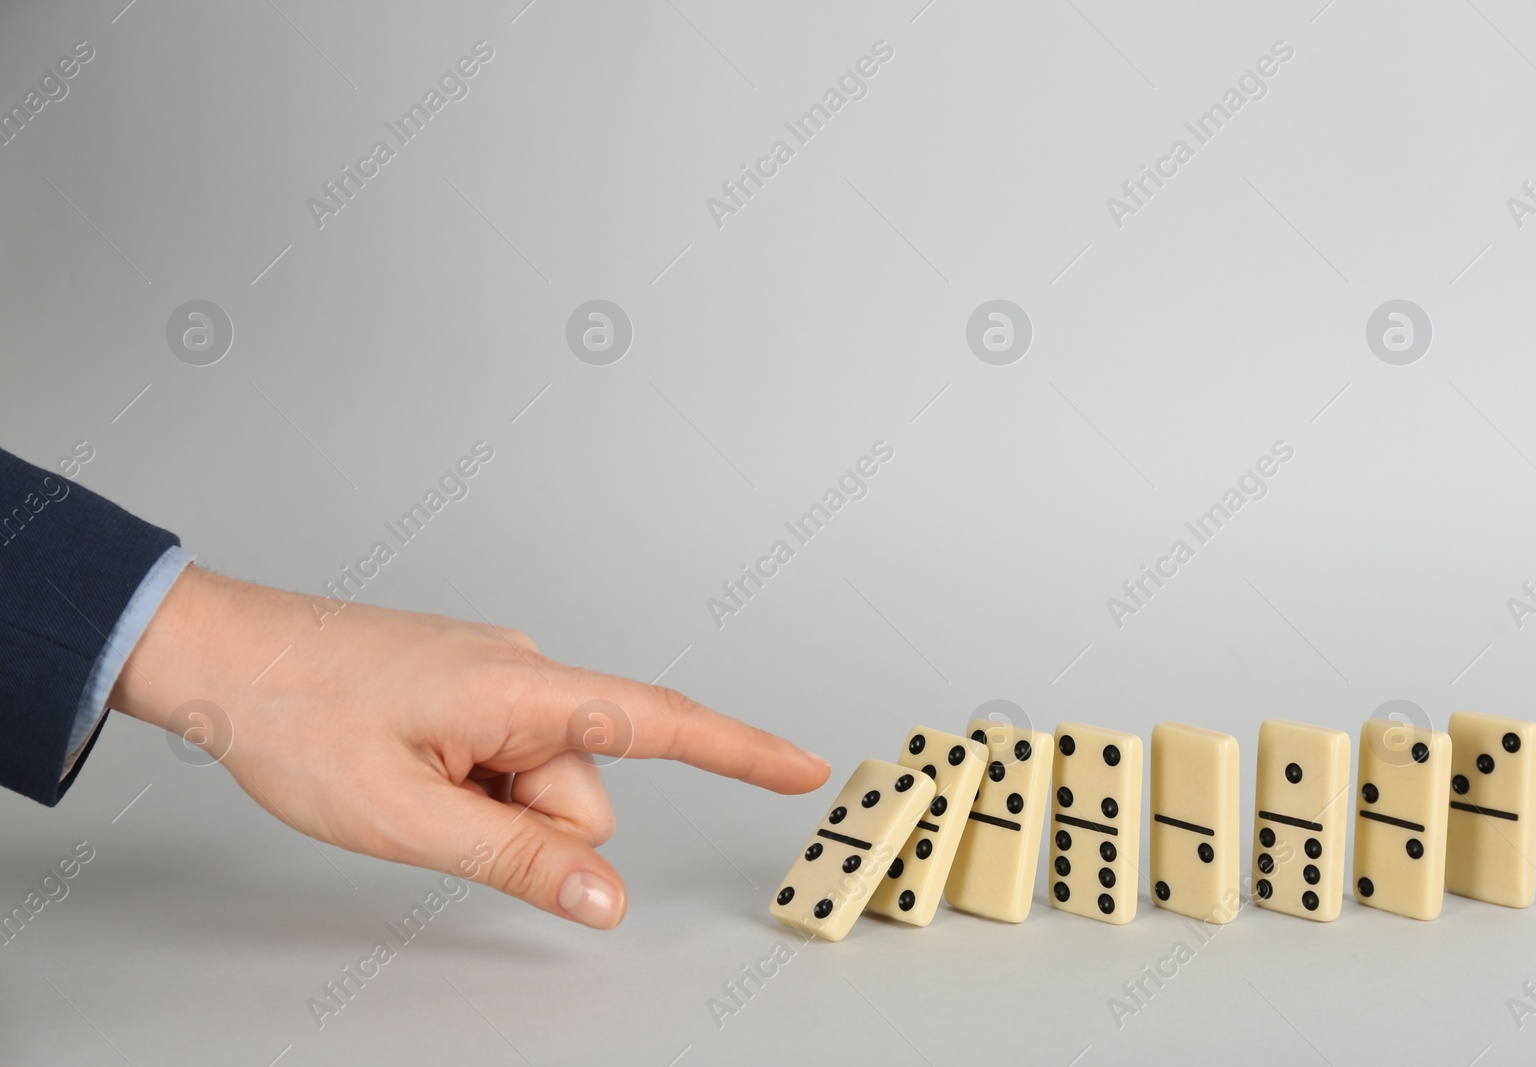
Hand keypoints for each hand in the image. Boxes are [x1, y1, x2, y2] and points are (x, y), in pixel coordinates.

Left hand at [109, 566, 828, 928]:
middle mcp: (525, 670)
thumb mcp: (407, 817)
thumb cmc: (299, 718)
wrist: (221, 653)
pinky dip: (476, 782)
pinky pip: (507, 754)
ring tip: (407, 786)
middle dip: (531, 825)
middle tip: (434, 812)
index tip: (804, 767)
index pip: (659, 722)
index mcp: (523, 690)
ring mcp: (496, 676)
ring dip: (492, 806)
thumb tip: (606, 899)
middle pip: (584, 785)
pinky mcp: (471, 685)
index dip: (740, 750)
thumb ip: (518, 857)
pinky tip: (410, 768)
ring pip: (542, 778)